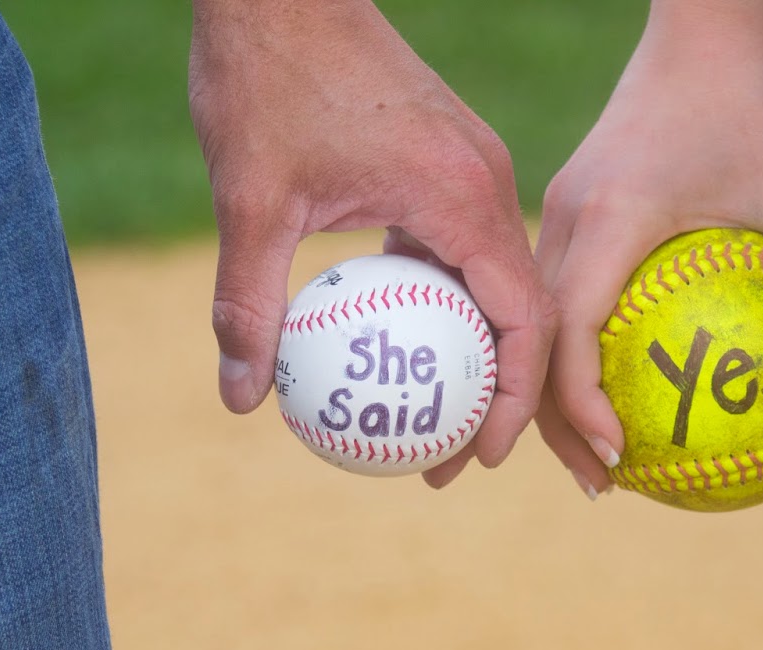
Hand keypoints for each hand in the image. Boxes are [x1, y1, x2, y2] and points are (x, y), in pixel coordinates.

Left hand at [188, 0, 555, 486]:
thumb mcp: (249, 199)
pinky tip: (395, 338)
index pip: (521, 319)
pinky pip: (459, 247)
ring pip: (494, 280)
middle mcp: (485, 182)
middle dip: (496, 394)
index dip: (513, 400)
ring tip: (428, 412)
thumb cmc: (267, 78)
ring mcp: (470, 167)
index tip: (479, 457)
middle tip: (446, 459)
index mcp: (460, 196)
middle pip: (520, 310)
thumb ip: (247, 301)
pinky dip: (442, 300)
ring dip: (472, 349)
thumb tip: (240, 397)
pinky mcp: (446, 159)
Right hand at [534, 0, 762, 497]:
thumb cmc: (759, 109)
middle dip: (557, 425)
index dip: (584, 406)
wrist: (703, 31)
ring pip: (536, 323)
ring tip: (599, 456)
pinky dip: (571, 349)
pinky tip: (613, 388)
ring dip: (556, 393)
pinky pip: (558, 295)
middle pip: (536, 342)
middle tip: (603, 487)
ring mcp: (557, 213)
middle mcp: (568, 218)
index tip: (622, 458)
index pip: (574, 330)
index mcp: (615, 218)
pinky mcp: (566, 209)